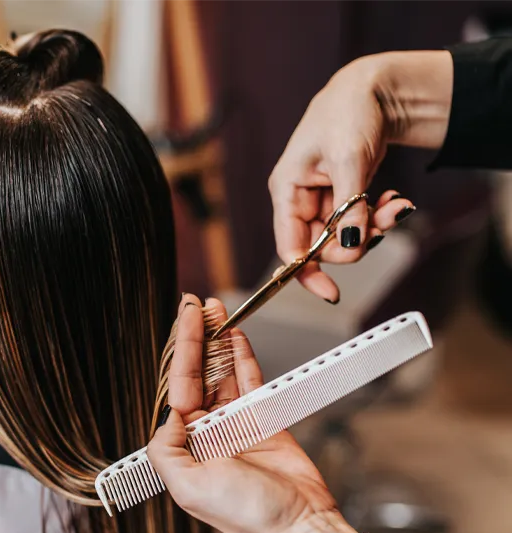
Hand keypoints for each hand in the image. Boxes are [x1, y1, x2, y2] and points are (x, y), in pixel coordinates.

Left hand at [148, 294, 356, 532]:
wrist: (297, 526)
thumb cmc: (244, 514)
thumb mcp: (187, 487)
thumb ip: (166, 448)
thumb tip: (168, 413)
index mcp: (185, 445)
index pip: (178, 387)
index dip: (182, 350)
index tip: (184, 318)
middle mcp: (207, 432)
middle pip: (199, 374)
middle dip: (198, 338)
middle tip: (197, 304)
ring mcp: (236, 424)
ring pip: (224, 373)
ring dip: (220, 342)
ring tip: (217, 310)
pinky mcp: (265, 421)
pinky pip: (252, 382)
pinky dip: (244, 358)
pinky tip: (237, 337)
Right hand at [269, 51, 452, 302]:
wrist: (373, 89)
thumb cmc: (348, 112)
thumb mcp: (350, 160)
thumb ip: (348, 208)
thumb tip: (349, 247)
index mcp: (287, 190)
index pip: (288, 247)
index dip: (306, 272)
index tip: (331, 291)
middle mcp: (299, 199)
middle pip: (320, 245)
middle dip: (355, 241)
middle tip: (385, 224)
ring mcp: (320, 199)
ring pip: (343, 235)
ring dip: (373, 227)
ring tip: (397, 206)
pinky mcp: (340, 196)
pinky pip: (356, 222)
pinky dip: (377, 216)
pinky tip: (394, 201)